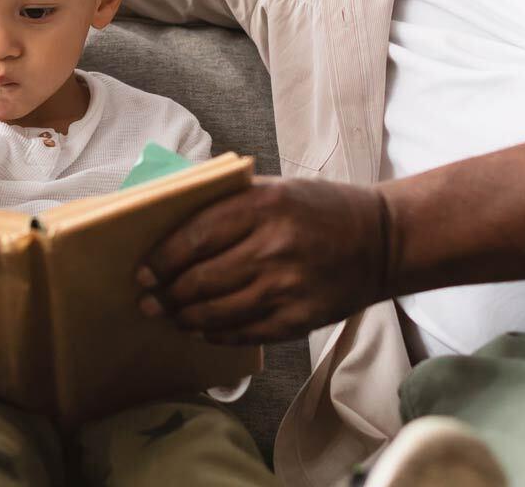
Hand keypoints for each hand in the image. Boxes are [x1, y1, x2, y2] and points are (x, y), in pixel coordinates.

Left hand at [136, 176, 392, 344]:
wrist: (381, 241)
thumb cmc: (320, 209)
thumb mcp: (276, 189)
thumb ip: (229, 203)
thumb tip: (170, 221)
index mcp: (263, 205)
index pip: (194, 236)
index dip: (162, 258)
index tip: (143, 270)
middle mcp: (273, 246)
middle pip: (200, 279)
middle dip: (167, 294)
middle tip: (150, 299)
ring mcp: (287, 287)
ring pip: (217, 312)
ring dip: (186, 318)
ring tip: (172, 316)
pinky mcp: (300, 318)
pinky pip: (244, 333)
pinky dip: (217, 335)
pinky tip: (203, 330)